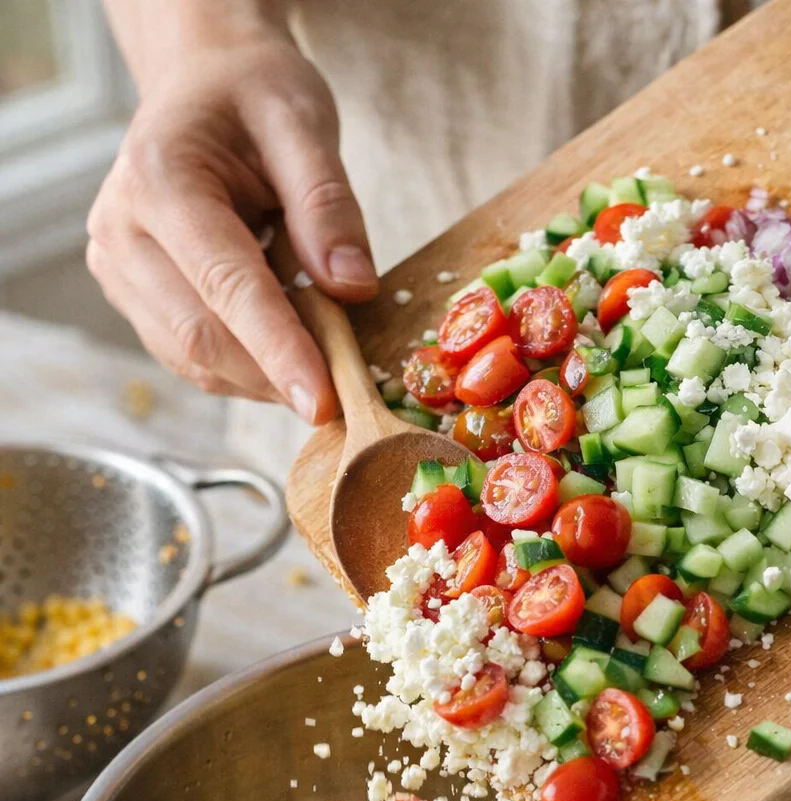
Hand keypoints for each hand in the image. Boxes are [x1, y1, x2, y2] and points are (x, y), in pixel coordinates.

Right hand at [87, 30, 375, 421]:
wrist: (202, 85)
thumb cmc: (253, 95)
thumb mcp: (304, 122)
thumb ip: (327, 204)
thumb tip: (352, 287)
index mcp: (158, 178)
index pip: (224, 285)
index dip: (278, 350)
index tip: (325, 403)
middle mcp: (121, 229)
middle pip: (201, 336)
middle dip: (275, 375)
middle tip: (346, 394)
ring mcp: (117, 269)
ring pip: (193, 358)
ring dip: (262, 378)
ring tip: (320, 362)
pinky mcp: (131, 296)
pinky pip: (190, 356)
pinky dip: (245, 369)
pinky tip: (285, 351)